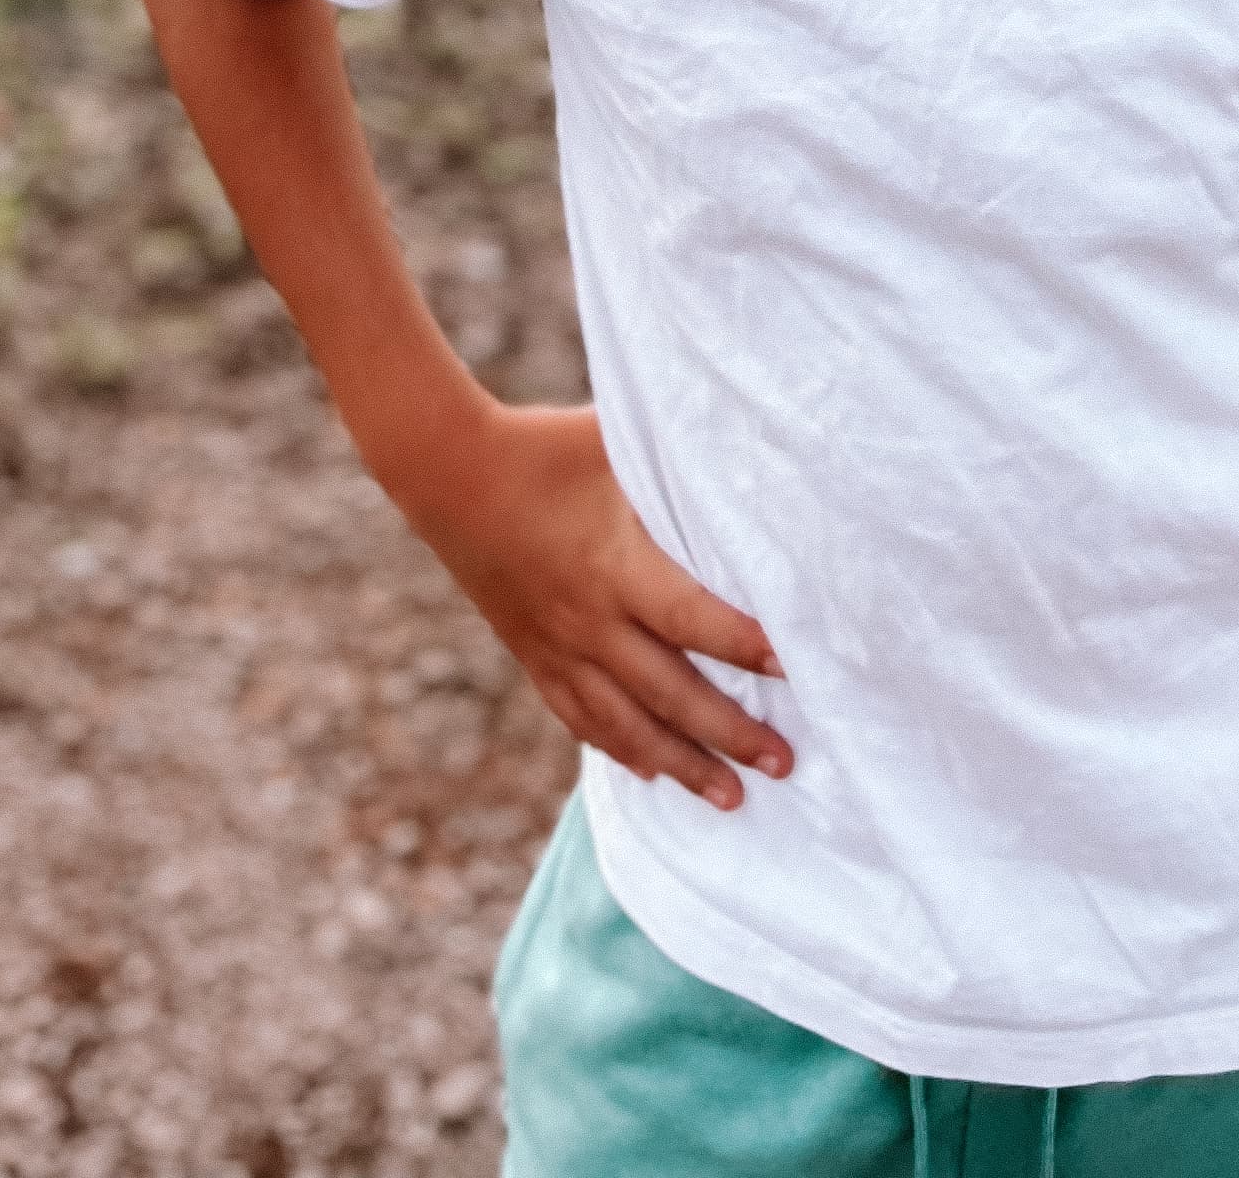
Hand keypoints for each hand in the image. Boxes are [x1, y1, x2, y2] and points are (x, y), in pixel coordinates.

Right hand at [389, 400, 790, 810]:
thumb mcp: (613, 441)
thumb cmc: (542, 446)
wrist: (445, 471)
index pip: (691, 620)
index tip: (792, 664)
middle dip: (731, 733)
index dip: (743, 645)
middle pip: (669, 693)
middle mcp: (589, 620)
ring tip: (732, 799)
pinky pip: (579, 717)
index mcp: (614, 566)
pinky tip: (649, 773)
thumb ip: (673, 459)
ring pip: (626, 724)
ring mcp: (558, 646)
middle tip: (785, 762)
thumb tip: (741, 449)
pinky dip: (618, 750)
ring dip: (682, 765)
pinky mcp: (533, 655)